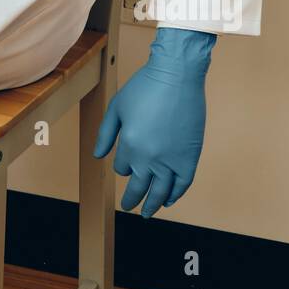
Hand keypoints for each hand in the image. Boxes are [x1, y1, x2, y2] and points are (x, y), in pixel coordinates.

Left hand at [93, 27, 216, 217]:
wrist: (177, 75)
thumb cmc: (144, 87)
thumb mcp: (117, 107)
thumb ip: (106, 134)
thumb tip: (98, 156)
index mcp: (129, 145)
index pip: (123, 168)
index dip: (123, 166)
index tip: (124, 163)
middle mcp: (149, 157)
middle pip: (139, 187)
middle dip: (132, 199)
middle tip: (128, 207)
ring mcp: (171, 159)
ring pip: (161, 191)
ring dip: (153, 204)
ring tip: (147, 212)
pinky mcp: (190, 157)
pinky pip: (182, 184)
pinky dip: (176, 194)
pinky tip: (169, 200)